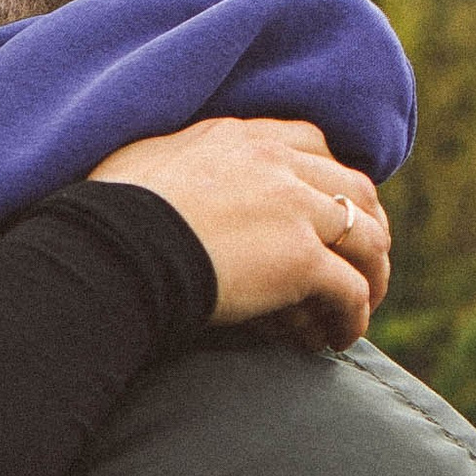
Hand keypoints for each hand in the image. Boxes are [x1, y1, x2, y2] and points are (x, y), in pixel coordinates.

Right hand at [92, 115, 391, 347]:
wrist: (111, 249)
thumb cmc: (105, 216)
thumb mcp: (139, 162)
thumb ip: (169, 160)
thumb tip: (156, 170)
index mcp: (240, 137)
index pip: (312, 143)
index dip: (330, 179)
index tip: (329, 212)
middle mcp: (277, 162)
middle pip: (355, 188)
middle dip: (366, 228)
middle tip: (360, 266)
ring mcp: (295, 208)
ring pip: (367, 238)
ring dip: (370, 275)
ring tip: (357, 310)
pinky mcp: (301, 258)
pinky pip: (350, 289)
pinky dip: (353, 316)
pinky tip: (338, 338)